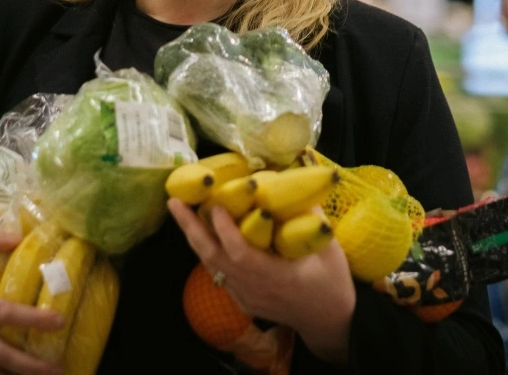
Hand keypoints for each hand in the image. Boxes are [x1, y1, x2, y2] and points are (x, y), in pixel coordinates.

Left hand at [168, 198, 354, 365]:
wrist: (329, 322)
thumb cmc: (331, 284)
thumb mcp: (329, 249)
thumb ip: (311, 218)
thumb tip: (292, 185)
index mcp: (275, 276)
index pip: (240, 254)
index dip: (225, 230)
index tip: (215, 205)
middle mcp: (253, 288)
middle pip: (213, 258)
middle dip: (191, 229)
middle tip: (175, 202)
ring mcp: (245, 297)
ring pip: (211, 266)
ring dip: (195, 238)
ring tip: (181, 211)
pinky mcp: (243, 300)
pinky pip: (219, 274)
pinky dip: (207, 252)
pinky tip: (202, 233)